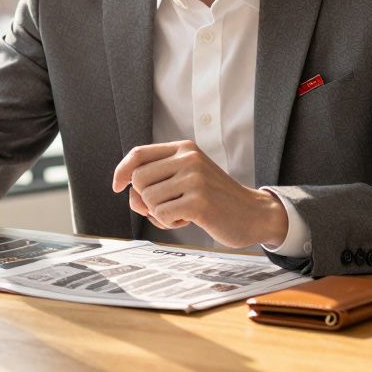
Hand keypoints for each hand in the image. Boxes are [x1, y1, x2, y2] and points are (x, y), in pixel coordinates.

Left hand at [111, 140, 287, 248]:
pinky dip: (169, 223)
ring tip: (181, 212)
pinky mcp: (199, 201)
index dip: (122, 170)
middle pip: (138, 179)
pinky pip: (162, 215)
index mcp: (184, 148)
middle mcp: (188, 158)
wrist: (254, 214)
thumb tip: (130, 196)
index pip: (138, 153)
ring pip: (148, 199)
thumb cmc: (215, 199)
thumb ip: (156, 181)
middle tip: (164, 207)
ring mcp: (194, 179)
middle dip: (144, 199)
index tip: (117, 186)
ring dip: (159, 213)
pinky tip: (188, 220)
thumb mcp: (187, 179)